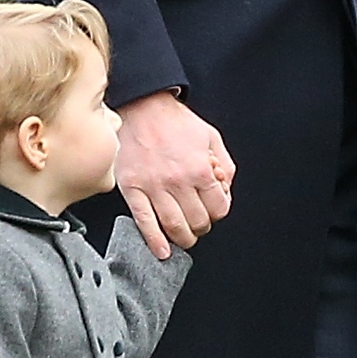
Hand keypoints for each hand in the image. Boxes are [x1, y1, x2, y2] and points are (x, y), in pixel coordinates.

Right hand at [118, 90, 233, 258]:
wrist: (141, 105)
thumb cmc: (175, 121)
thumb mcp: (211, 137)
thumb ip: (225, 165)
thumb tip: (225, 190)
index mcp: (200, 169)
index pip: (219, 209)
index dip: (218, 211)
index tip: (212, 209)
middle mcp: (178, 181)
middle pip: (198, 222)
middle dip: (202, 226)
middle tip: (198, 223)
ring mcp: (153, 187)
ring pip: (173, 227)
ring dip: (183, 238)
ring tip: (184, 237)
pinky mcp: (131, 188)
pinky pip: (143, 221)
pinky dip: (154, 241)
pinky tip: (161, 251)